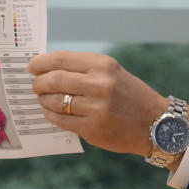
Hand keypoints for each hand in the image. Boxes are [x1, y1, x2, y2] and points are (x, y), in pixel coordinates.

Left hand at [30, 51, 174, 156]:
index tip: (32, 67)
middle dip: (38, 83)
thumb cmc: (131, 96)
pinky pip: (60, 120)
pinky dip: (51, 116)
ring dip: (43, 101)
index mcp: (104, 65)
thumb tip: (48, 70)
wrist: (156, 123)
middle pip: (53, 80)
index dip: (41, 63)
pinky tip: (53, 113)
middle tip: (36, 86)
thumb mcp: (113, 73)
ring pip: (54, 102)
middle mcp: (100, 84)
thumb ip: (84, 70)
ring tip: (45, 100)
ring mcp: (95, 108)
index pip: (61, 60)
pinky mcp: (92, 128)